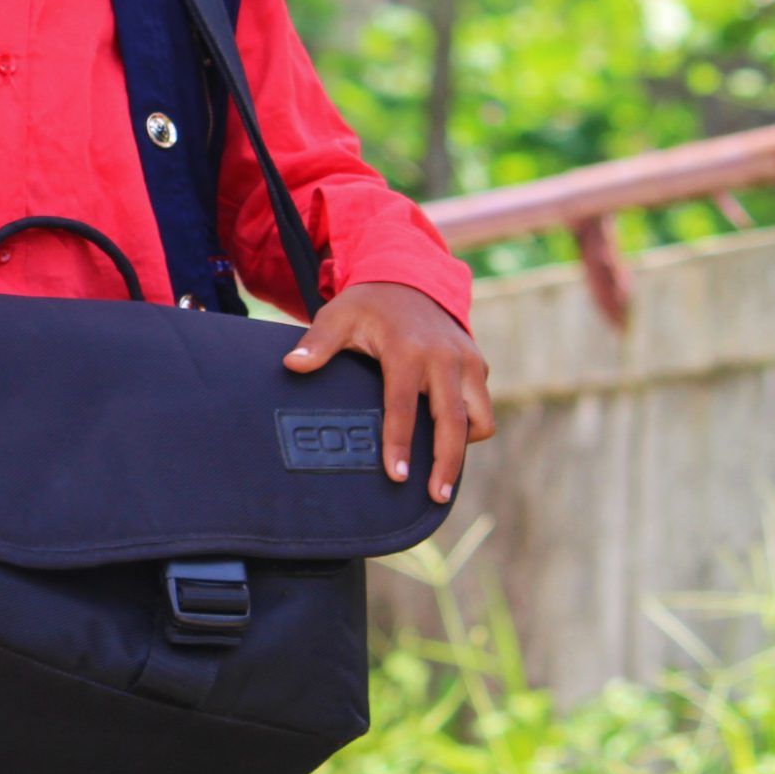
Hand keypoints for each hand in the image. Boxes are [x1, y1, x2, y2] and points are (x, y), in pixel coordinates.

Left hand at [282, 281, 493, 503]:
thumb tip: (292, 367)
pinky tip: (448, 437)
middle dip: (446, 463)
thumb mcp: (338, 315)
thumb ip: (317, 344)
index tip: (396, 476)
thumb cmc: (368, 305)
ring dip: (463, 447)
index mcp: (407, 349)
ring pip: (479, 417)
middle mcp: (444, 357)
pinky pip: (482, 406)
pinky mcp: (478, 364)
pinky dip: (471, 425)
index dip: (399, 443)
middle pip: (452, 422)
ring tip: (443, 473)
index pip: (403, 406)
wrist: (409, 277)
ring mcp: (467, 360)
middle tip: (435, 496)